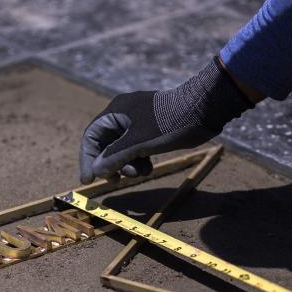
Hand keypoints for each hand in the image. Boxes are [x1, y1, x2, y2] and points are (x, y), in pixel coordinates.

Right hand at [79, 56, 253, 183]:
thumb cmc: (169, 123)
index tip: (88, 180)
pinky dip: (139, 161)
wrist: (203, 110)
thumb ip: (115, 157)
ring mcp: (138, 123)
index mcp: (116, 111)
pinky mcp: (151, 131)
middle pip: (106, 145)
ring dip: (127, 165)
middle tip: (115, 181)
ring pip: (122, 150)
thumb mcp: (139, 142)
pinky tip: (149, 167)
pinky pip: (136, 150)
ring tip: (139, 172)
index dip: (88, 158)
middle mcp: (123, 115)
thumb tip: (97, 171)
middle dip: (111, 164)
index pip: (92, 136)